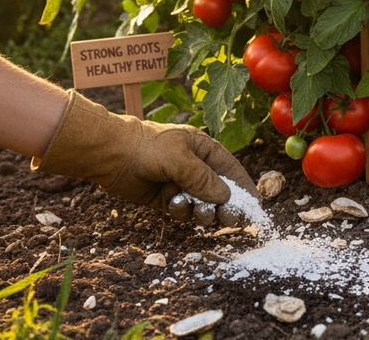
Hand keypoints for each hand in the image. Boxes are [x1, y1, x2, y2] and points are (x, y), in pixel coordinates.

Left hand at [104, 118, 256, 210]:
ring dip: (201, 211)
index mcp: (204, 150)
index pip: (232, 170)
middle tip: (228, 219)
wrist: (113, 155)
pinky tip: (172, 204)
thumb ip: (203, 179)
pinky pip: (183, 212)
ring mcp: (181, 184)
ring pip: (202, 206)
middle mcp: (196, 167)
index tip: (255, 206)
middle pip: (220, 192)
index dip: (245, 188)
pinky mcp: (167, 198)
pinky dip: (181, 212)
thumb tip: (226, 196)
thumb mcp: (180, 159)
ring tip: (196, 210)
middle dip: (225, 207)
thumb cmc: (148, 148)